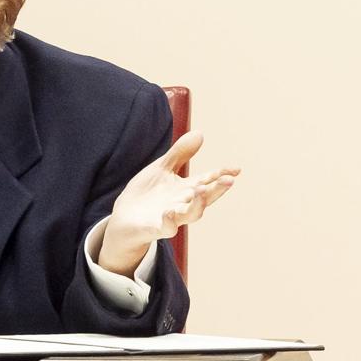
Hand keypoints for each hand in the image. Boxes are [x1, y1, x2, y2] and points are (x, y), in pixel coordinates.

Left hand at [98, 131, 239, 275]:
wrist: (124, 218)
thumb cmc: (148, 193)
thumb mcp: (162, 169)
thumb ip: (180, 153)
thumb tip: (200, 133)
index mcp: (186, 188)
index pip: (207, 180)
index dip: (222, 174)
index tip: (237, 169)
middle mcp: (182, 203)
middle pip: (204, 197)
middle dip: (217, 189)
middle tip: (229, 180)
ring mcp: (171, 217)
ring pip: (190, 214)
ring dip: (199, 204)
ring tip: (203, 189)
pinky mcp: (156, 227)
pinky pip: (166, 227)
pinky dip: (169, 221)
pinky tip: (169, 212)